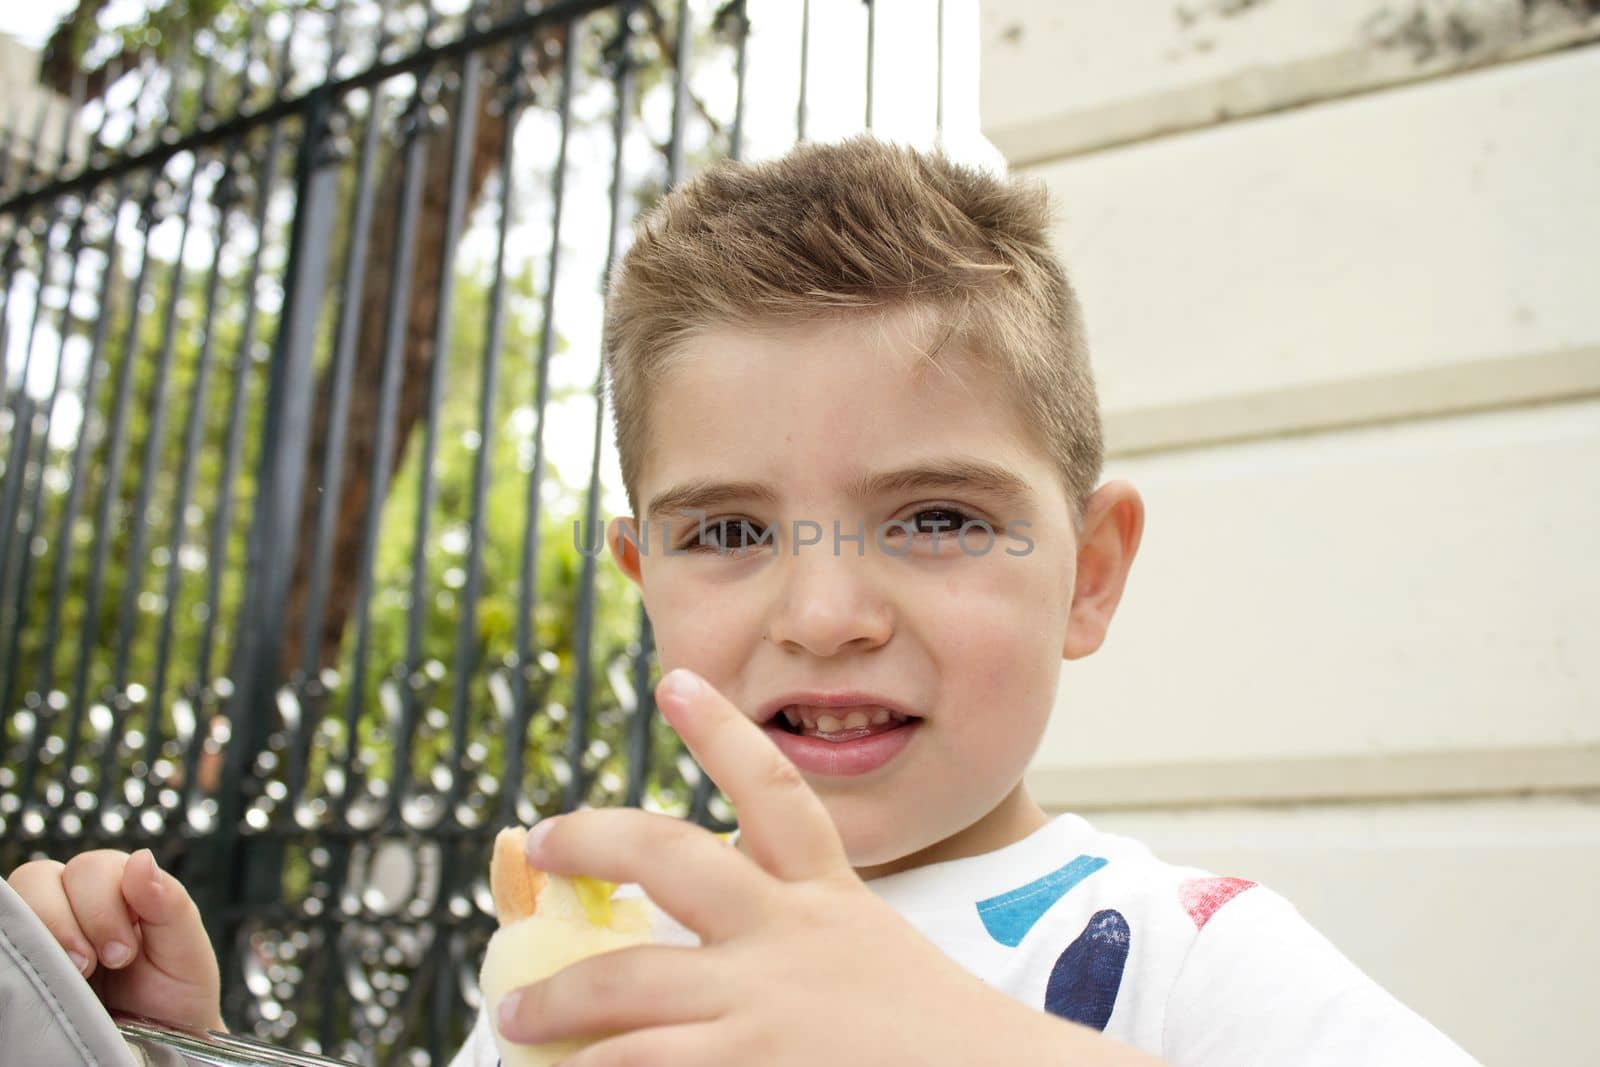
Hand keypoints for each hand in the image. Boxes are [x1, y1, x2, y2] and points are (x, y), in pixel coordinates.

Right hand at [6, 848, 223, 1032]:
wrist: (159, 1042)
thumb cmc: (174, 992)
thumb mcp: (185, 949)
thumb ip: (170, 902)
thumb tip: (142, 858)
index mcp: (122, 886)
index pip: (93, 867)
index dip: (104, 906)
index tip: (123, 955)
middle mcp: (79, 899)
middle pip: (47, 875)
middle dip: (74, 921)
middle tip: (100, 965)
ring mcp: (49, 926)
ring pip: (22, 896)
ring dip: (48, 930)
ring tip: (78, 972)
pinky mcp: (28, 954)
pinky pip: (6, 931)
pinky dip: (22, 945)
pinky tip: (49, 972)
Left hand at [498, 668, 1164, 1065]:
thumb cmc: (945, 1047)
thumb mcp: (877, 972)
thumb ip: (812, 953)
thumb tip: (731, 962)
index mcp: (831, 903)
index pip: (775, 793)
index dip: (718, 731)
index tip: (673, 679)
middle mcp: (790, 938)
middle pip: (672, 857)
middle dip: (596, 840)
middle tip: (545, 837)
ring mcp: (763, 1008)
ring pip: (626, 984)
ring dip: (560, 1001)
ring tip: (517, 1012)